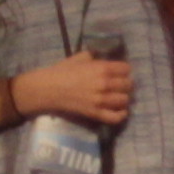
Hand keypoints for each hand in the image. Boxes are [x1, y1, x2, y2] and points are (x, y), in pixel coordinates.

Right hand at [14, 51, 132, 130]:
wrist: (45, 89)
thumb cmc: (60, 71)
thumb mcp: (79, 58)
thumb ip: (95, 56)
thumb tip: (104, 56)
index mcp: (102, 68)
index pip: (126, 69)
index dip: (124, 70)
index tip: (119, 72)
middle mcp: (105, 84)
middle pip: (128, 85)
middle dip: (125, 84)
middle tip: (119, 85)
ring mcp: (100, 100)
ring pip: (125, 100)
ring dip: (123, 98)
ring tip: (118, 97)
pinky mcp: (94, 113)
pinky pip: (115, 117)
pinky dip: (121, 114)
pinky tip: (120, 111)